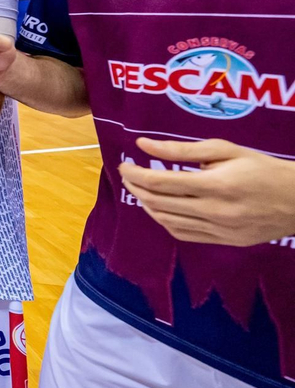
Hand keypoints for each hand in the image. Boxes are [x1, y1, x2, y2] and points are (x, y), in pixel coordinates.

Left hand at [119, 137, 294, 245]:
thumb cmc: (263, 168)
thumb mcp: (226, 150)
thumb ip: (182, 150)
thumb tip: (144, 145)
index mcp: (216, 185)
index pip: (160, 182)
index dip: (135, 174)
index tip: (124, 165)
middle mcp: (214, 211)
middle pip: (158, 202)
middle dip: (135, 187)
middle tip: (127, 175)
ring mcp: (219, 230)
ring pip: (166, 221)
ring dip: (146, 204)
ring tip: (140, 189)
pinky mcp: (224, 242)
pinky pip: (183, 234)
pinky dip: (164, 220)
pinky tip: (160, 208)